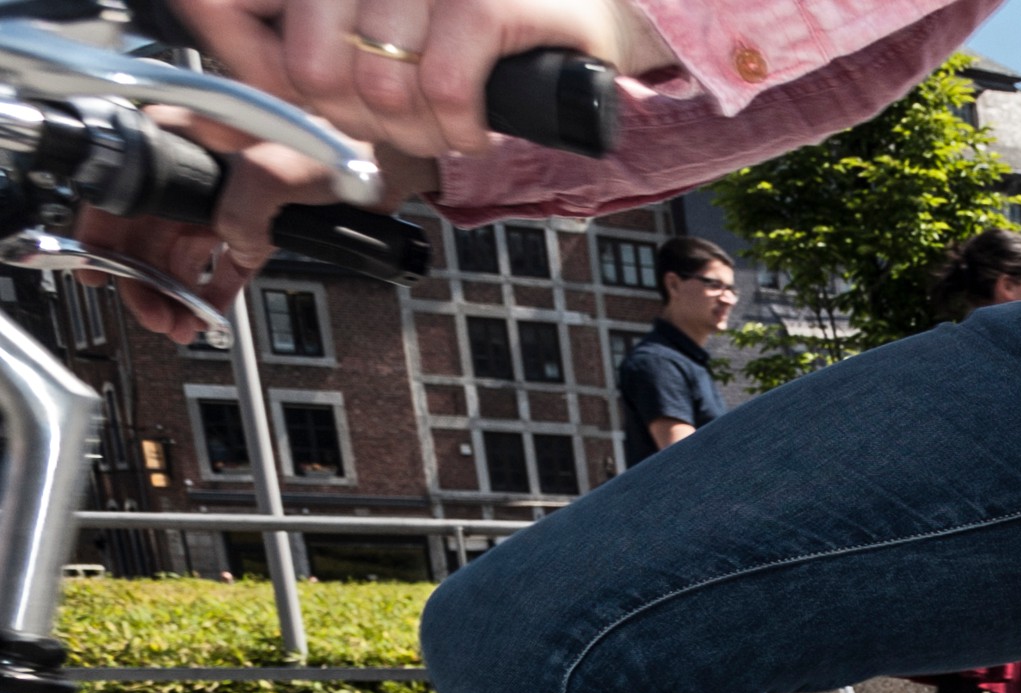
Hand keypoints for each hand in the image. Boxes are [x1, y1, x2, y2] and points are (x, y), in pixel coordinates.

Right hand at [74, 121, 422, 342]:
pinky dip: (211, 292)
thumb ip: (241, 208)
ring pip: (180, 254)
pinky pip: (221, 265)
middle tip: (153, 316)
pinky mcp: (255, 226)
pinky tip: (206, 317)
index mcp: (186, 139)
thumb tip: (231, 243)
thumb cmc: (337, 144)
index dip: (103, 233)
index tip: (97, 270)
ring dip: (174, 294)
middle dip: (144, 280)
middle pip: (147, 232)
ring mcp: (224, 199)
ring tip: (179, 326)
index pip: (124, 190)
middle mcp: (198, 169)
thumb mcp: (275, 168)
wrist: (384, 164)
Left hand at [164, 0, 660, 157]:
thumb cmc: (482, 37)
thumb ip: (290, 67)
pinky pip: (444, 91)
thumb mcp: (375, 45)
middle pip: (314, 70)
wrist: (591, 25)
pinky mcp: (482, 5)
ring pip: (382, 92)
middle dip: (363, 123)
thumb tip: (211, 111)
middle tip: (403, 121)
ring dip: (423, 134)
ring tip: (448, 123)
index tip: (289, 98)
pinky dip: (464, 128)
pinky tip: (477, 123)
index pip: (234, 7)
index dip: (249, 66)